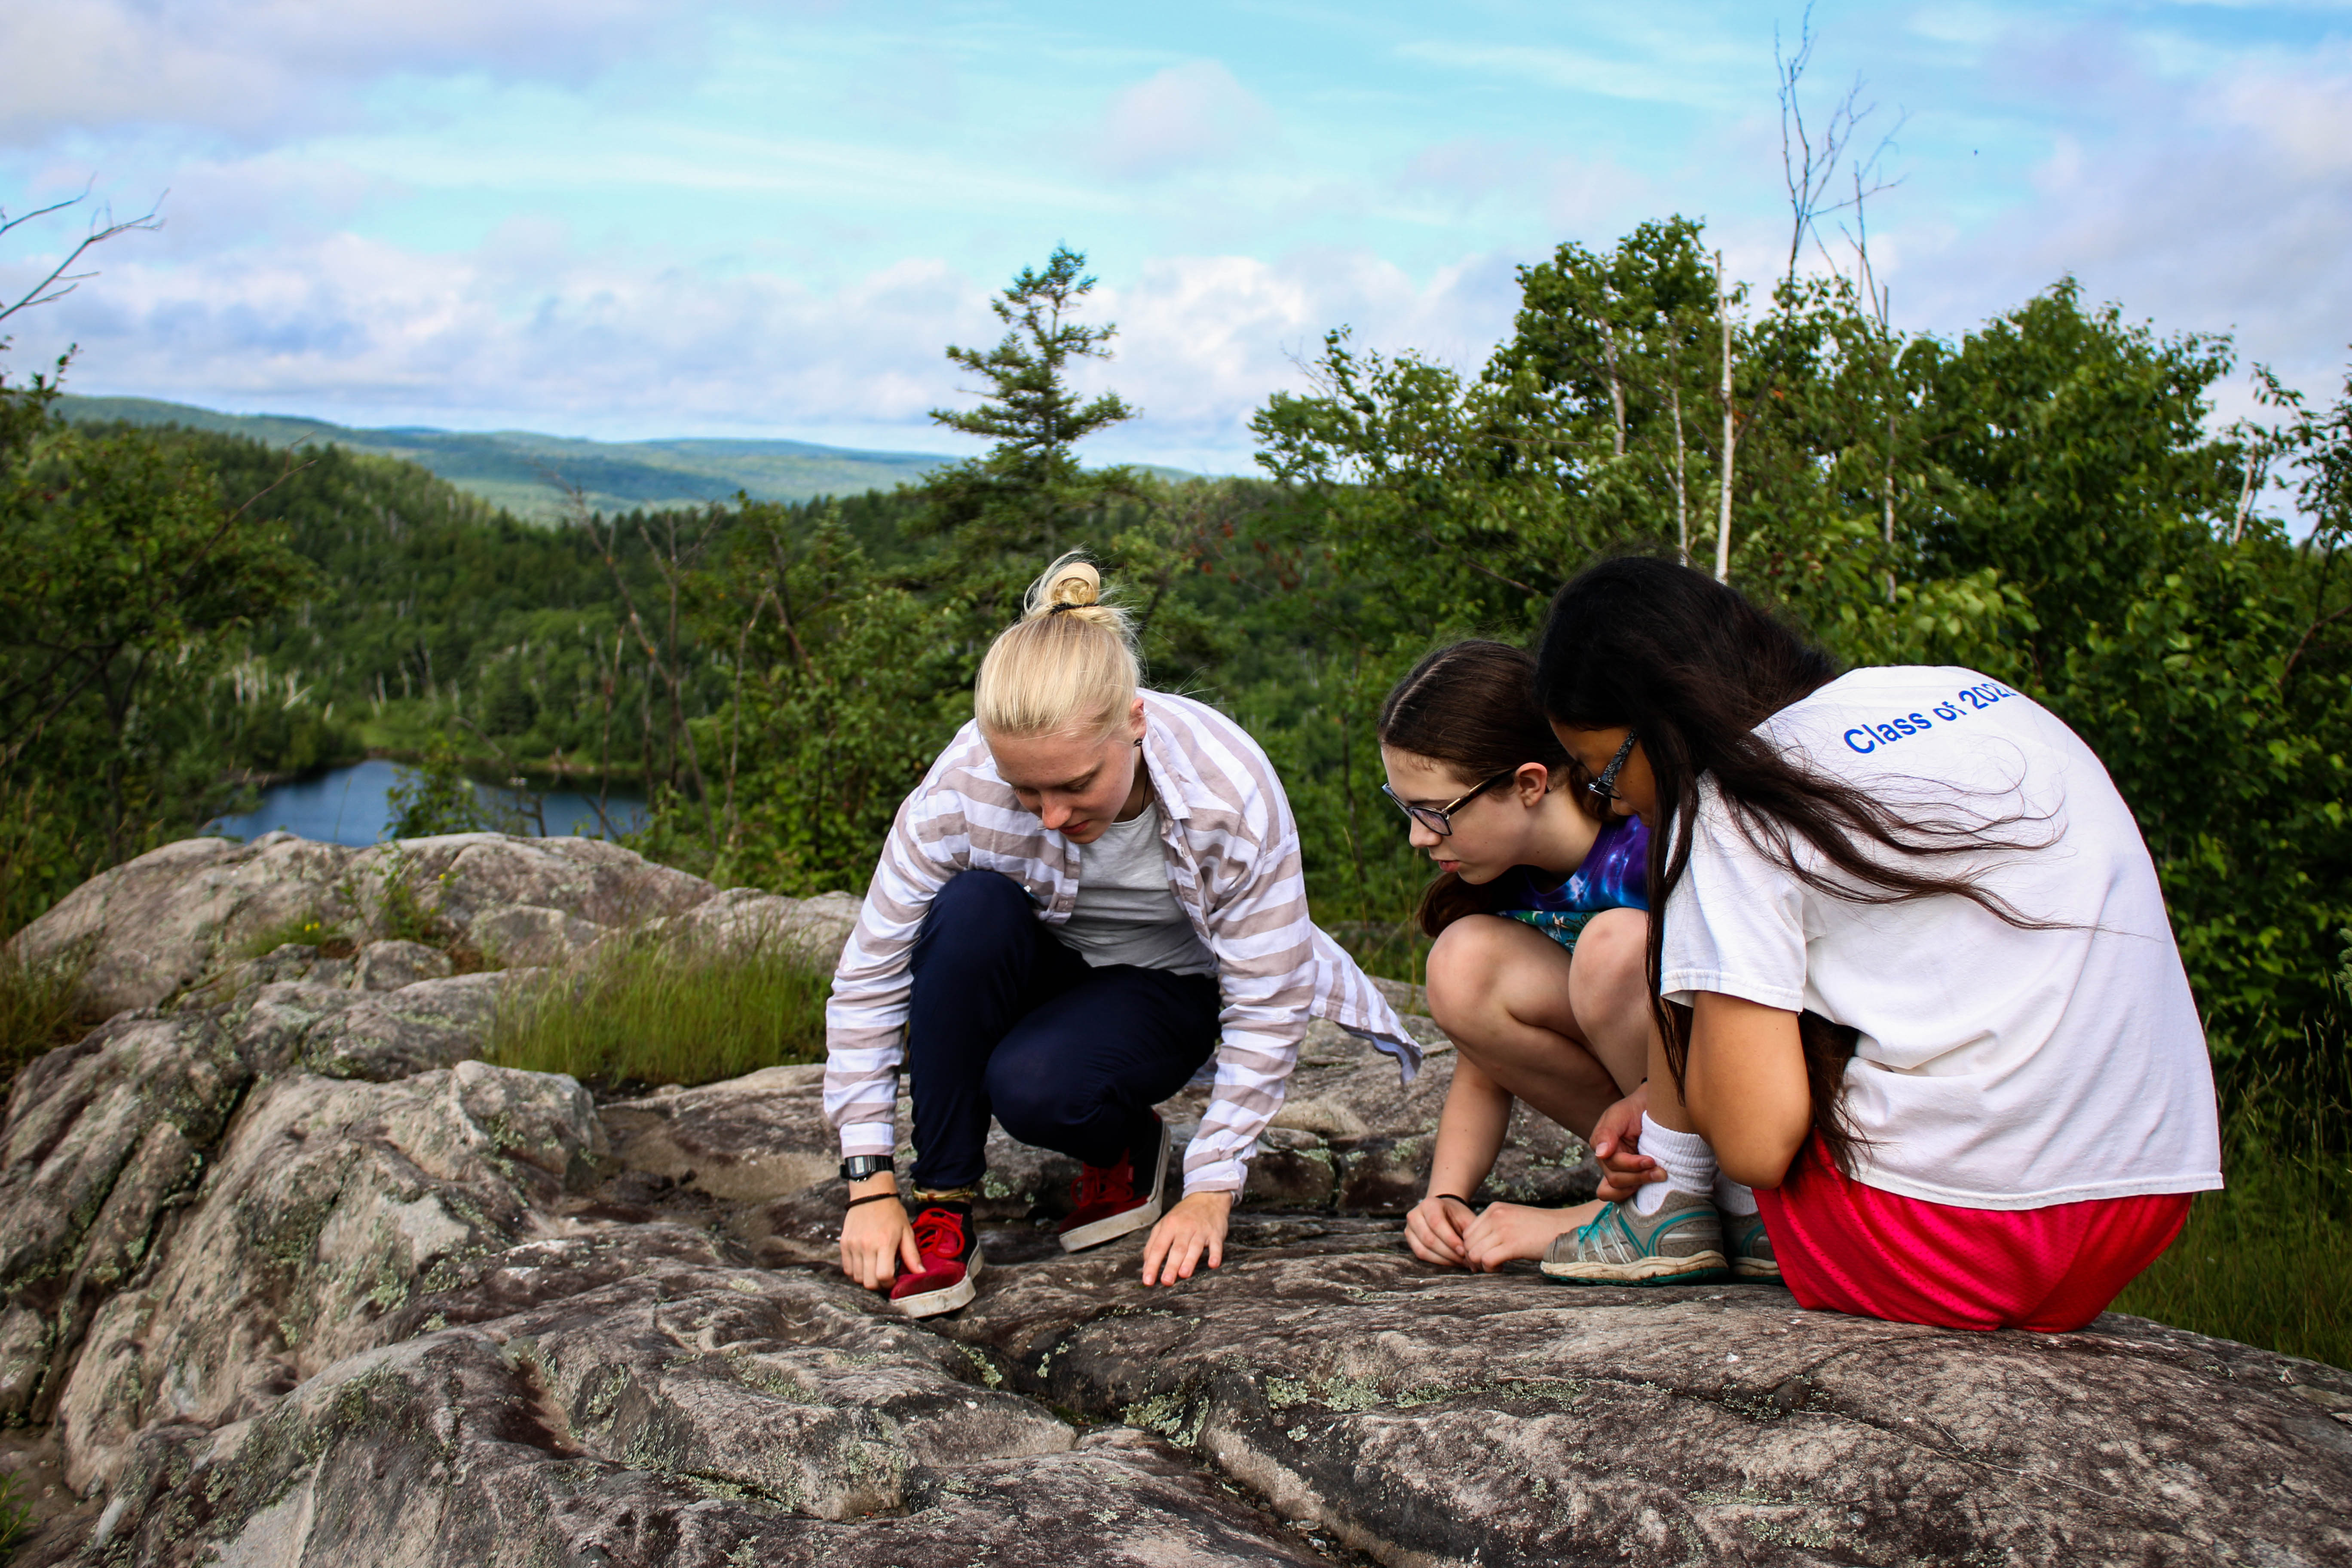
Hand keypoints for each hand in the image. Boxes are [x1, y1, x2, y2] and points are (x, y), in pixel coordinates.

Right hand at [839, 1184, 919, 1292]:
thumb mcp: (907, 1231)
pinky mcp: (844, 1244)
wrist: (871, 1194)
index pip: (883, 1276)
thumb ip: (912, 1255)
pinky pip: (847, 1269)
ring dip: (867, 1279)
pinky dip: (855, 1272)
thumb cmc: (892, 1212)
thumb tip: (921, 1274)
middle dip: (879, 1285)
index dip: (890, 1284)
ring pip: (857, 1278)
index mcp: (885, 1243)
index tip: (894, 1280)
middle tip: (885, 1278)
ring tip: (875, 1270)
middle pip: (868, 1282)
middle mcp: (866, 1246)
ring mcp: (853, 1245)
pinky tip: (865, 1265)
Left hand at [1141, 1190, 1231, 1285]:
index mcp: (1169, 1226)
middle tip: (1166, 1281)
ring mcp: (1201, 1230)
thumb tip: (1146, 1265)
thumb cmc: (1182, 1216)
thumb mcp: (1164, 1224)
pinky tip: (1213, 1264)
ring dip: (1190, 1261)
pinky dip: (1215, 1254)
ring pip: (1195, 1247)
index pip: (1158, 1247)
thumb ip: (1154, 1244)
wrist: (1206, 1198)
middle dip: (1171, 1266)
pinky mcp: (1216, 1233)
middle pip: (1177, 1249)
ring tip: (1184, 1274)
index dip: (1152, 1264)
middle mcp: (1184, 1227)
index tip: (1148, 1280)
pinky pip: (1216, 1244)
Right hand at [1404, 1192, 1475, 1267]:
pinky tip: (1451, 1261)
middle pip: (1429, 1239)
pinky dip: (1437, 1261)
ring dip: (1444, 1259)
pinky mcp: (1409, 1239)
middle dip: (1449, 1253)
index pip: (1436, 1223)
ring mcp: (1409, 1227)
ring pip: (1423, 1249)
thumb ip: (1470, 1235)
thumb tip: (1472, 1259)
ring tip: (1460, 1262)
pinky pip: (1420, 1254)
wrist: (1444, 1212)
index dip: (1450, 1239)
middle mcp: (1415, 1214)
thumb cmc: (1456, 1216)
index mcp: (1429, 1204)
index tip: (1464, 1251)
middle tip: (1465, 1260)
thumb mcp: (1466, 1219)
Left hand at [1461, 1199, 1597, 1271]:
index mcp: (1494, 1209)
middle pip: (1467, 1243)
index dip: (1472, 1248)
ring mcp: (1503, 1229)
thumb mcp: (1513, 1218)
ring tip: (1497, 1266)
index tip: (1485, 1256)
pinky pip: (1486, 1260)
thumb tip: (1475, 1247)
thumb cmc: (1540, 1228)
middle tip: (1490, 1265)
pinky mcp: (1512, 1244)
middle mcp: (1495, 1216)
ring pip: (1473, 1253)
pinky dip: (1491, 1269)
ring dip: (1482, 1265)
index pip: (1467, 1232)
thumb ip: (1494, 1226)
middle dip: (1474, 1258)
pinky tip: (1503, 1268)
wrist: (1566, 1228)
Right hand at [1590, 1084, 1663, 1204]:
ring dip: (1637, 1186)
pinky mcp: (1630, 1179)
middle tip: (1661, 1171)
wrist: (1652, 1108)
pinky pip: (1620, 1197)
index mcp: (1602, 1147)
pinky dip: (1631, 1196)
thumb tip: (1601, 1154)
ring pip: (1616, 1192)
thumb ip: (1607, 1132)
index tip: (1652, 1160)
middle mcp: (1606, 1162)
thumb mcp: (1619, 1115)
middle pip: (1615, 1181)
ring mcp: (1617, 1172)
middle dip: (1639, 1177)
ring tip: (1658, 1177)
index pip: (1612, 1165)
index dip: (1632, 1166)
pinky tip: (1647, 1189)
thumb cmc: (1635, 1109)